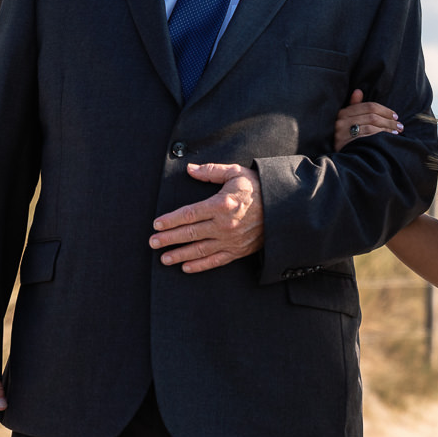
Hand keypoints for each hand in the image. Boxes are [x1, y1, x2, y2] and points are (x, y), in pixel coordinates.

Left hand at [149, 162, 263, 272]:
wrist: (284, 207)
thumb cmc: (258, 187)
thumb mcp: (235, 172)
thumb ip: (211, 171)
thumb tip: (190, 169)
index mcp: (221, 205)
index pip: (188, 214)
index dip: (170, 220)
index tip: (157, 224)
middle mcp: (224, 225)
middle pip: (189, 233)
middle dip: (168, 239)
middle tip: (153, 243)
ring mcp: (231, 240)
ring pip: (199, 250)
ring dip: (179, 254)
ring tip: (164, 258)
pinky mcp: (238, 251)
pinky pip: (215, 261)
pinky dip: (200, 266)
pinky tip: (186, 267)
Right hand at [333, 88, 401, 149]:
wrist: (338, 159)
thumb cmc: (345, 136)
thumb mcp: (348, 120)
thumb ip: (354, 106)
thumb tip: (358, 91)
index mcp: (343, 113)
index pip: (368, 107)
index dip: (384, 110)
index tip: (395, 115)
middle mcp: (341, 122)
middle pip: (372, 117)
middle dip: (389, 120)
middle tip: (399, 125)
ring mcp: (343, 134)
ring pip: (371, 127)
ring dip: (387, 129)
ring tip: (396, 132)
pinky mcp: (347, 145)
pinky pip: (368, 138)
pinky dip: (381, 136)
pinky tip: (388, 138)